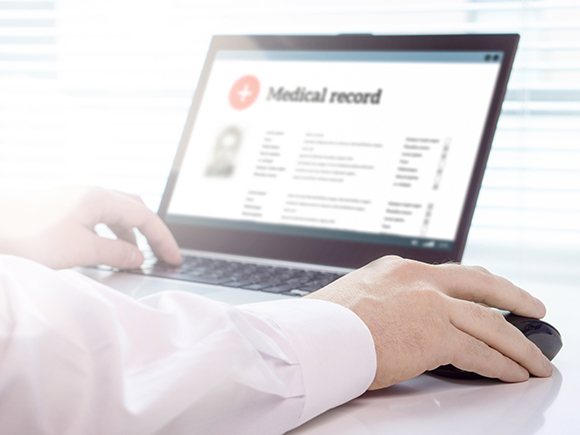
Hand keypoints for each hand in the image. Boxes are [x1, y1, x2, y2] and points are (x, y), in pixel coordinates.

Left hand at [0, 186, 180, 269]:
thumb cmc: (28, 237)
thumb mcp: (80, 251)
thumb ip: (115, 253)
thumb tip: (139, 256)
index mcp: (99, 199)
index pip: (145, 217)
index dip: (163, 240)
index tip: (174, 260)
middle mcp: (90, 194)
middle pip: (134, 209)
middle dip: (151, 232)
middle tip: (162, 255)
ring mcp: (75, 199)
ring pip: (115, 214)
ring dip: (130, 234)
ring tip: (135, 257)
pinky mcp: (62, 209)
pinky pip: (98, 218)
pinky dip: (111, 234)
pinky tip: (105, 249)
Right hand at [306, 256, 552, 388]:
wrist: (314, 336)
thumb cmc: (324, 324)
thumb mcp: (357, 298)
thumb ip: (384, 303)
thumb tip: (396, 322)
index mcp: (398, 269)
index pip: (448, 275)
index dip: (475, 286)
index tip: (489, 293)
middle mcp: (418, 279)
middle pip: (481, 284)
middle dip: (512, 297)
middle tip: (532, 306)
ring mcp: (430, 304)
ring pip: (490, 322)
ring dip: (518, 343)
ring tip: (535, 357)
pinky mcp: (435, 334)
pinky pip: (481, 353)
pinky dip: (503, 365)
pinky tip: (515, 373)